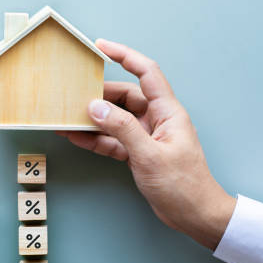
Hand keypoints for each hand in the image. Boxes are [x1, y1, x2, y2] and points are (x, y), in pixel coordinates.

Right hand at [58, 40, 235, 249]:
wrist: (194, 215)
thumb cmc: (183, 185)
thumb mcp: (149, 155)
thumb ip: (122, 129)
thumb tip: (96, 107)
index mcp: (168, 112)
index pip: (146, 73)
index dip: (125, 56)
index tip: (101, 47)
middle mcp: (156, 120)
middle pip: (125, 96)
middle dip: (100, 94)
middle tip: (74, 93)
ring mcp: (146, 137)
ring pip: (115, 119)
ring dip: (93, 119)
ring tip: (68, 117)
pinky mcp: (137, 153)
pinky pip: (112, 140)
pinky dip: (95, 139)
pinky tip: (77, 137)